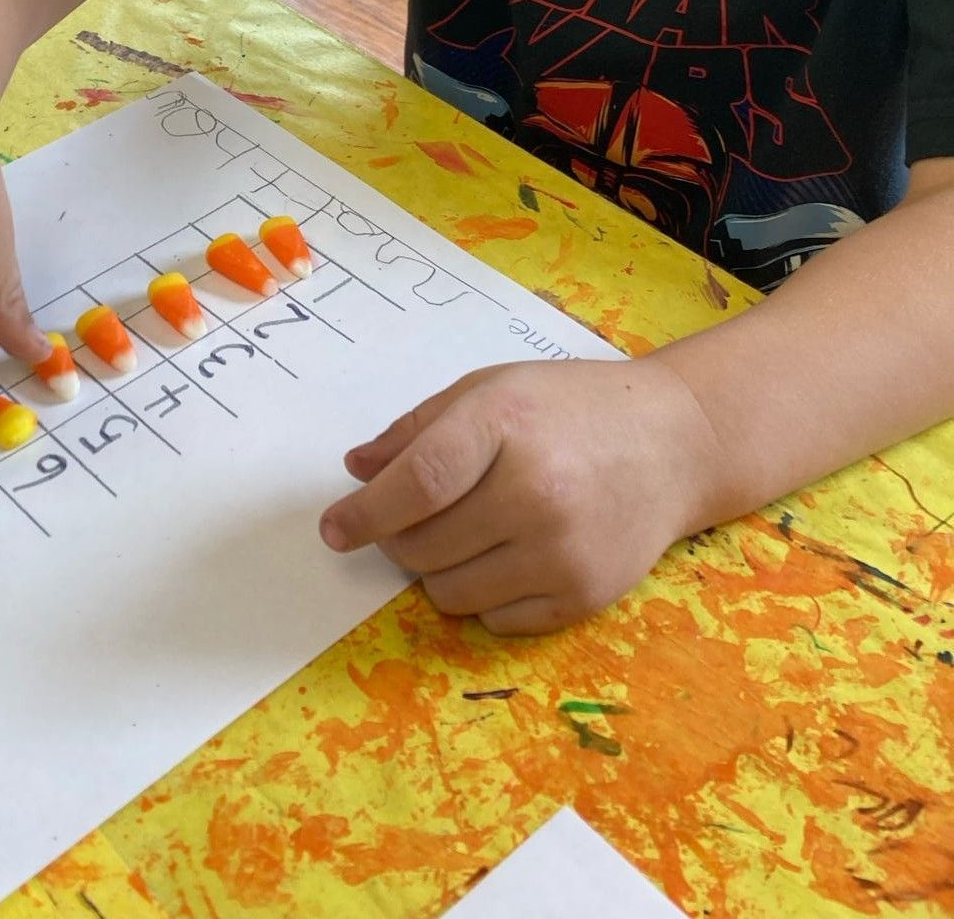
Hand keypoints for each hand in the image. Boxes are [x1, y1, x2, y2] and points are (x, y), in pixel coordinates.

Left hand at [318, 357, 724, 633]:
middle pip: (421, 546)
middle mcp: (535, 491)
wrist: (675, 442)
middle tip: (414, 518)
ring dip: (437, 571)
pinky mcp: (585, 595)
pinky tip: (509, 554)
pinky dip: (483, 596)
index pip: (416, 483)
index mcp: (504, 424)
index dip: (365, 514)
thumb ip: (419, 429)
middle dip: (399, 539)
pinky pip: (494, 620)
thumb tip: (357, 471)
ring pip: (448, 593)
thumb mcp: (492, 388)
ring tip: (469, 533)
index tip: (333, 531)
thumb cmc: (570, 408)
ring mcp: (563, 550)